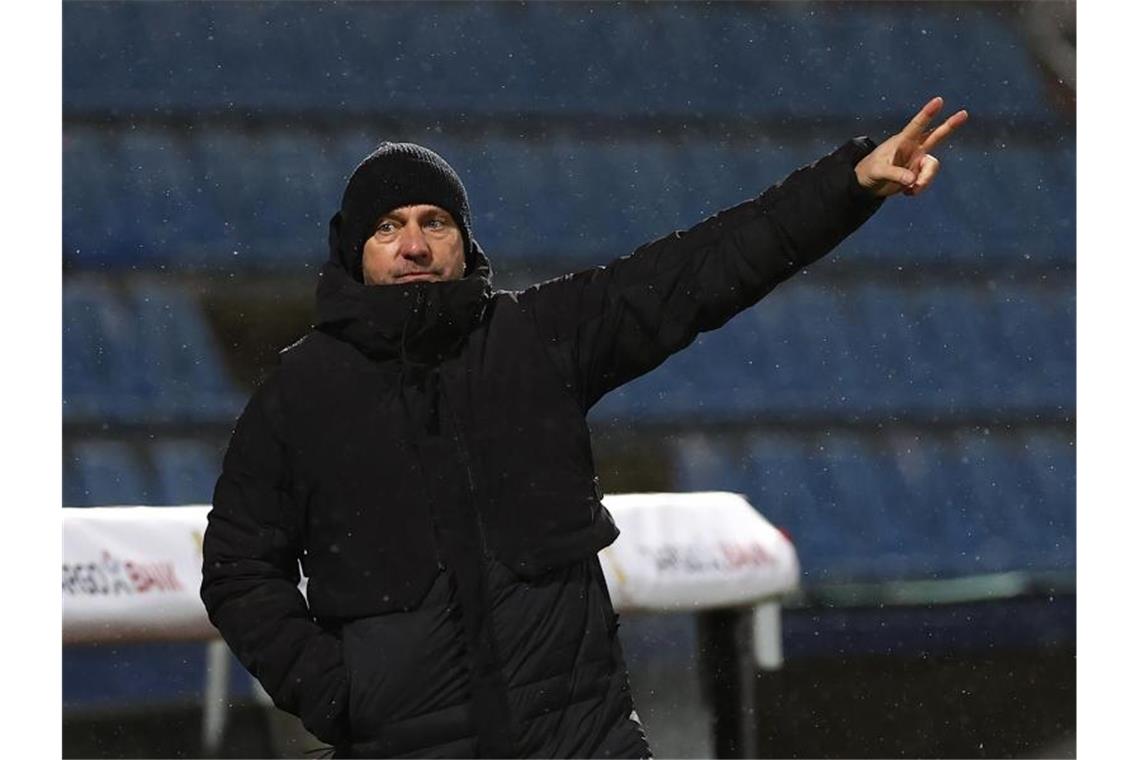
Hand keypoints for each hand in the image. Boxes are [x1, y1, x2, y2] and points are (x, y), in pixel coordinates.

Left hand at [854, 96, 968, 197]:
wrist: (869, 184)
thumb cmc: (869, 171)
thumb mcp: (878, 172)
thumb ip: (895, 174)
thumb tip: (912, 180)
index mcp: (902, 142)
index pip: (916, 126)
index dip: (927, 113)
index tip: (938, 100)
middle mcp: (913, 149)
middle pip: (936, 135)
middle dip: (950, 125)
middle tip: (964, 113)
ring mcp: (917, 160)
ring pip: (933, 166)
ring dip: (925, 180)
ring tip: (910, 190)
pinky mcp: (919, 173)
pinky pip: (926, 180)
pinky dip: (918, 188)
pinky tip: (906, 192)